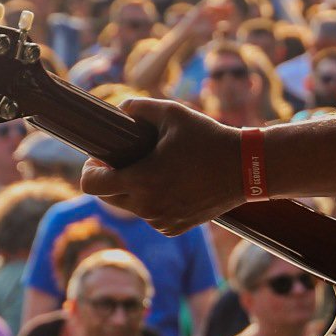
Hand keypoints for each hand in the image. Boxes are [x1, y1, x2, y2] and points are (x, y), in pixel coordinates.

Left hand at [83, 97, 246, 235]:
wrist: (246, 169)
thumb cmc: (208, 138)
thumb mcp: (172, 113)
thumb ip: (138, 107)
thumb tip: (119, 111)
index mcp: (141, 180)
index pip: (91, 185)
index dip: (89, 170)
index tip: (98, 158)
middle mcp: (147, 206)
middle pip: (107, 197)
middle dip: (110, 178)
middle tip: (124, 160)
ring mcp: (161, 221)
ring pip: (130, 207)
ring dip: (132, 191)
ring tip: (151, 170)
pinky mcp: (174, 228)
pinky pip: (150, 217)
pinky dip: (152, 203)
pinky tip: (169, 186)